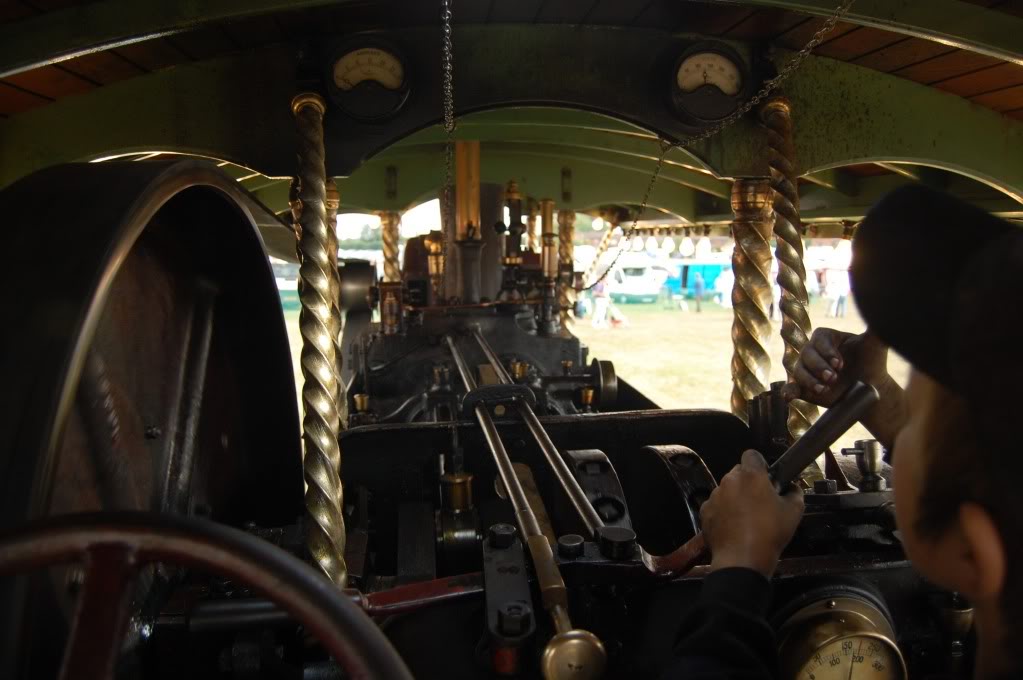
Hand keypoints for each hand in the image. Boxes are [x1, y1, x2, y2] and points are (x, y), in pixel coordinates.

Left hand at [700, 450, 803, 577]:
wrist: (742, 559)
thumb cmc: (771, 532)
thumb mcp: (794, 512)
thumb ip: (794, 492)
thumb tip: (791, 487)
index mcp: (750, 475)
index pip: (752, 455)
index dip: (761, 464)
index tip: (767, 480)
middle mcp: (729, 480)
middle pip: (738, 472)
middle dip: (748, 482)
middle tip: (760, 501)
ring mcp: (714, 496)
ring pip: (727, 489)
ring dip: (735, 497)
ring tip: (746, 518)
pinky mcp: (704, 511)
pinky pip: (716, 505)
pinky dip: (723, 512)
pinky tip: (733, 527)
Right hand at [781, 329, 889, 407]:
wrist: (871, 387)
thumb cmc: (872, 362)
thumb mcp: (875, 344)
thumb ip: (876, 327)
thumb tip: (881, 310)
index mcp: (826, 338)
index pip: (819, 339)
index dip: (827, 351)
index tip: (840, 363)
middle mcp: (813, 352)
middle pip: (807, 354)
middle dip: (819, 367)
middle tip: (834, 378)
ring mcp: (807, 370)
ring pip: (798, 371)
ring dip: (808, 380)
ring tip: (823, 389)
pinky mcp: (804, 387)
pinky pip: (791, 388)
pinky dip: (788, 391)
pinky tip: (789, 397)